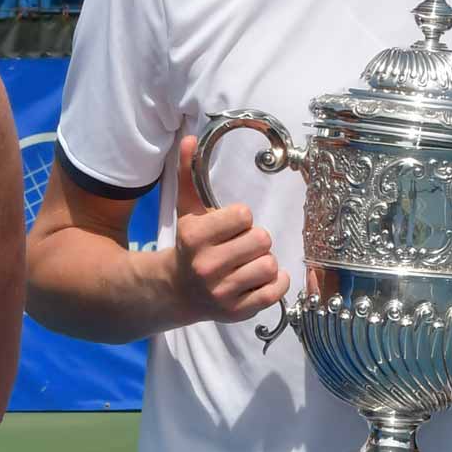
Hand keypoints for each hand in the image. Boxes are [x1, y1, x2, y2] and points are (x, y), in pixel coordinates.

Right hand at [172, 135, 289, 324]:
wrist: (176, 291)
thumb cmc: (189, 245)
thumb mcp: (187, 210)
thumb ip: (189, 174)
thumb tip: (191, 139)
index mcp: (194, 237)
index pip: (243, 215)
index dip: (240, 219)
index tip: (229, 226)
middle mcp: (206, 266)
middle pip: (261, 239)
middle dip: (254, 240)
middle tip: (240, 246)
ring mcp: (222, 292)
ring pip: (270, 265)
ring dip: (263, 261)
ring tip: (246, 263)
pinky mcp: (237, 312)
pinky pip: (275, 291)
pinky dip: (274, 282)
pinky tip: (258, 278)